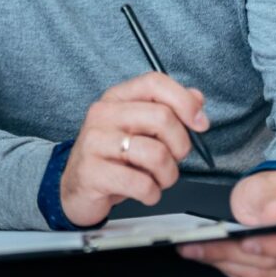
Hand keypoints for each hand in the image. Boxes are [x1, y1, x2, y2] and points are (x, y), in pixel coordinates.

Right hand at [60, 72, 208, 226]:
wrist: (75, 187)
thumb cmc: (112, 157)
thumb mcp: (138, 128)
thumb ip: (168, 109)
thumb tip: (196, 97)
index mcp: (116, 98)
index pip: (154, 83)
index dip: (184, 101)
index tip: (200, 124)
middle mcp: (103, 114)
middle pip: (162, 118)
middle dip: (180, 146)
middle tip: (172, 159)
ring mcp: (95, 142)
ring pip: (157, 154)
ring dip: (168, 175)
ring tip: (157, 179)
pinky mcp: (93, 172)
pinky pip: (141, 184)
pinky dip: (152, 194)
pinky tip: (144, 191)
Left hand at [177, 170, 275, 276]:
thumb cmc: (275, 191)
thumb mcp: (268, 183)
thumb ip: (269, 199)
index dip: (274, 246)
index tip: (244, 242)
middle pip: (274, 262)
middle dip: (231, 253)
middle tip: (198, 244)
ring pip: (263, 276)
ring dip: (225, 264)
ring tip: (195, 251)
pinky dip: (233, 273)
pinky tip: (212, 260)